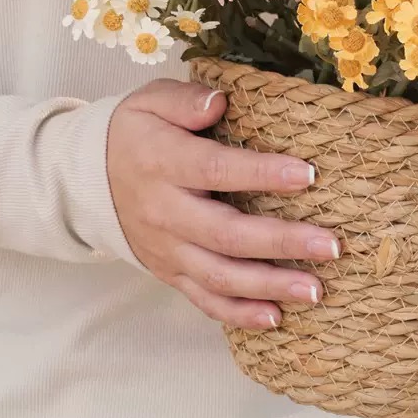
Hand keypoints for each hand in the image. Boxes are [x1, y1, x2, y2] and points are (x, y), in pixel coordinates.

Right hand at [107, 79, 338, 329]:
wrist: (87, 180)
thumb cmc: (136, 133)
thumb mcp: (151, 101)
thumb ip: (185, 100)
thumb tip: (219, 102)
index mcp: (163, 163)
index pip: (216, 170)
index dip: (261, 174)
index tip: (309, 175)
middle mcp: (164, 212)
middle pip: (226, 234)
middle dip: (282, 243)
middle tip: (329, 246)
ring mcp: (167, 249)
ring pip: (220, 276)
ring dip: (269, 286)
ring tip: (315, 289)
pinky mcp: (168, 272)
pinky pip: (203, 299)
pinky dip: (238, 314)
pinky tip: (275, 317)